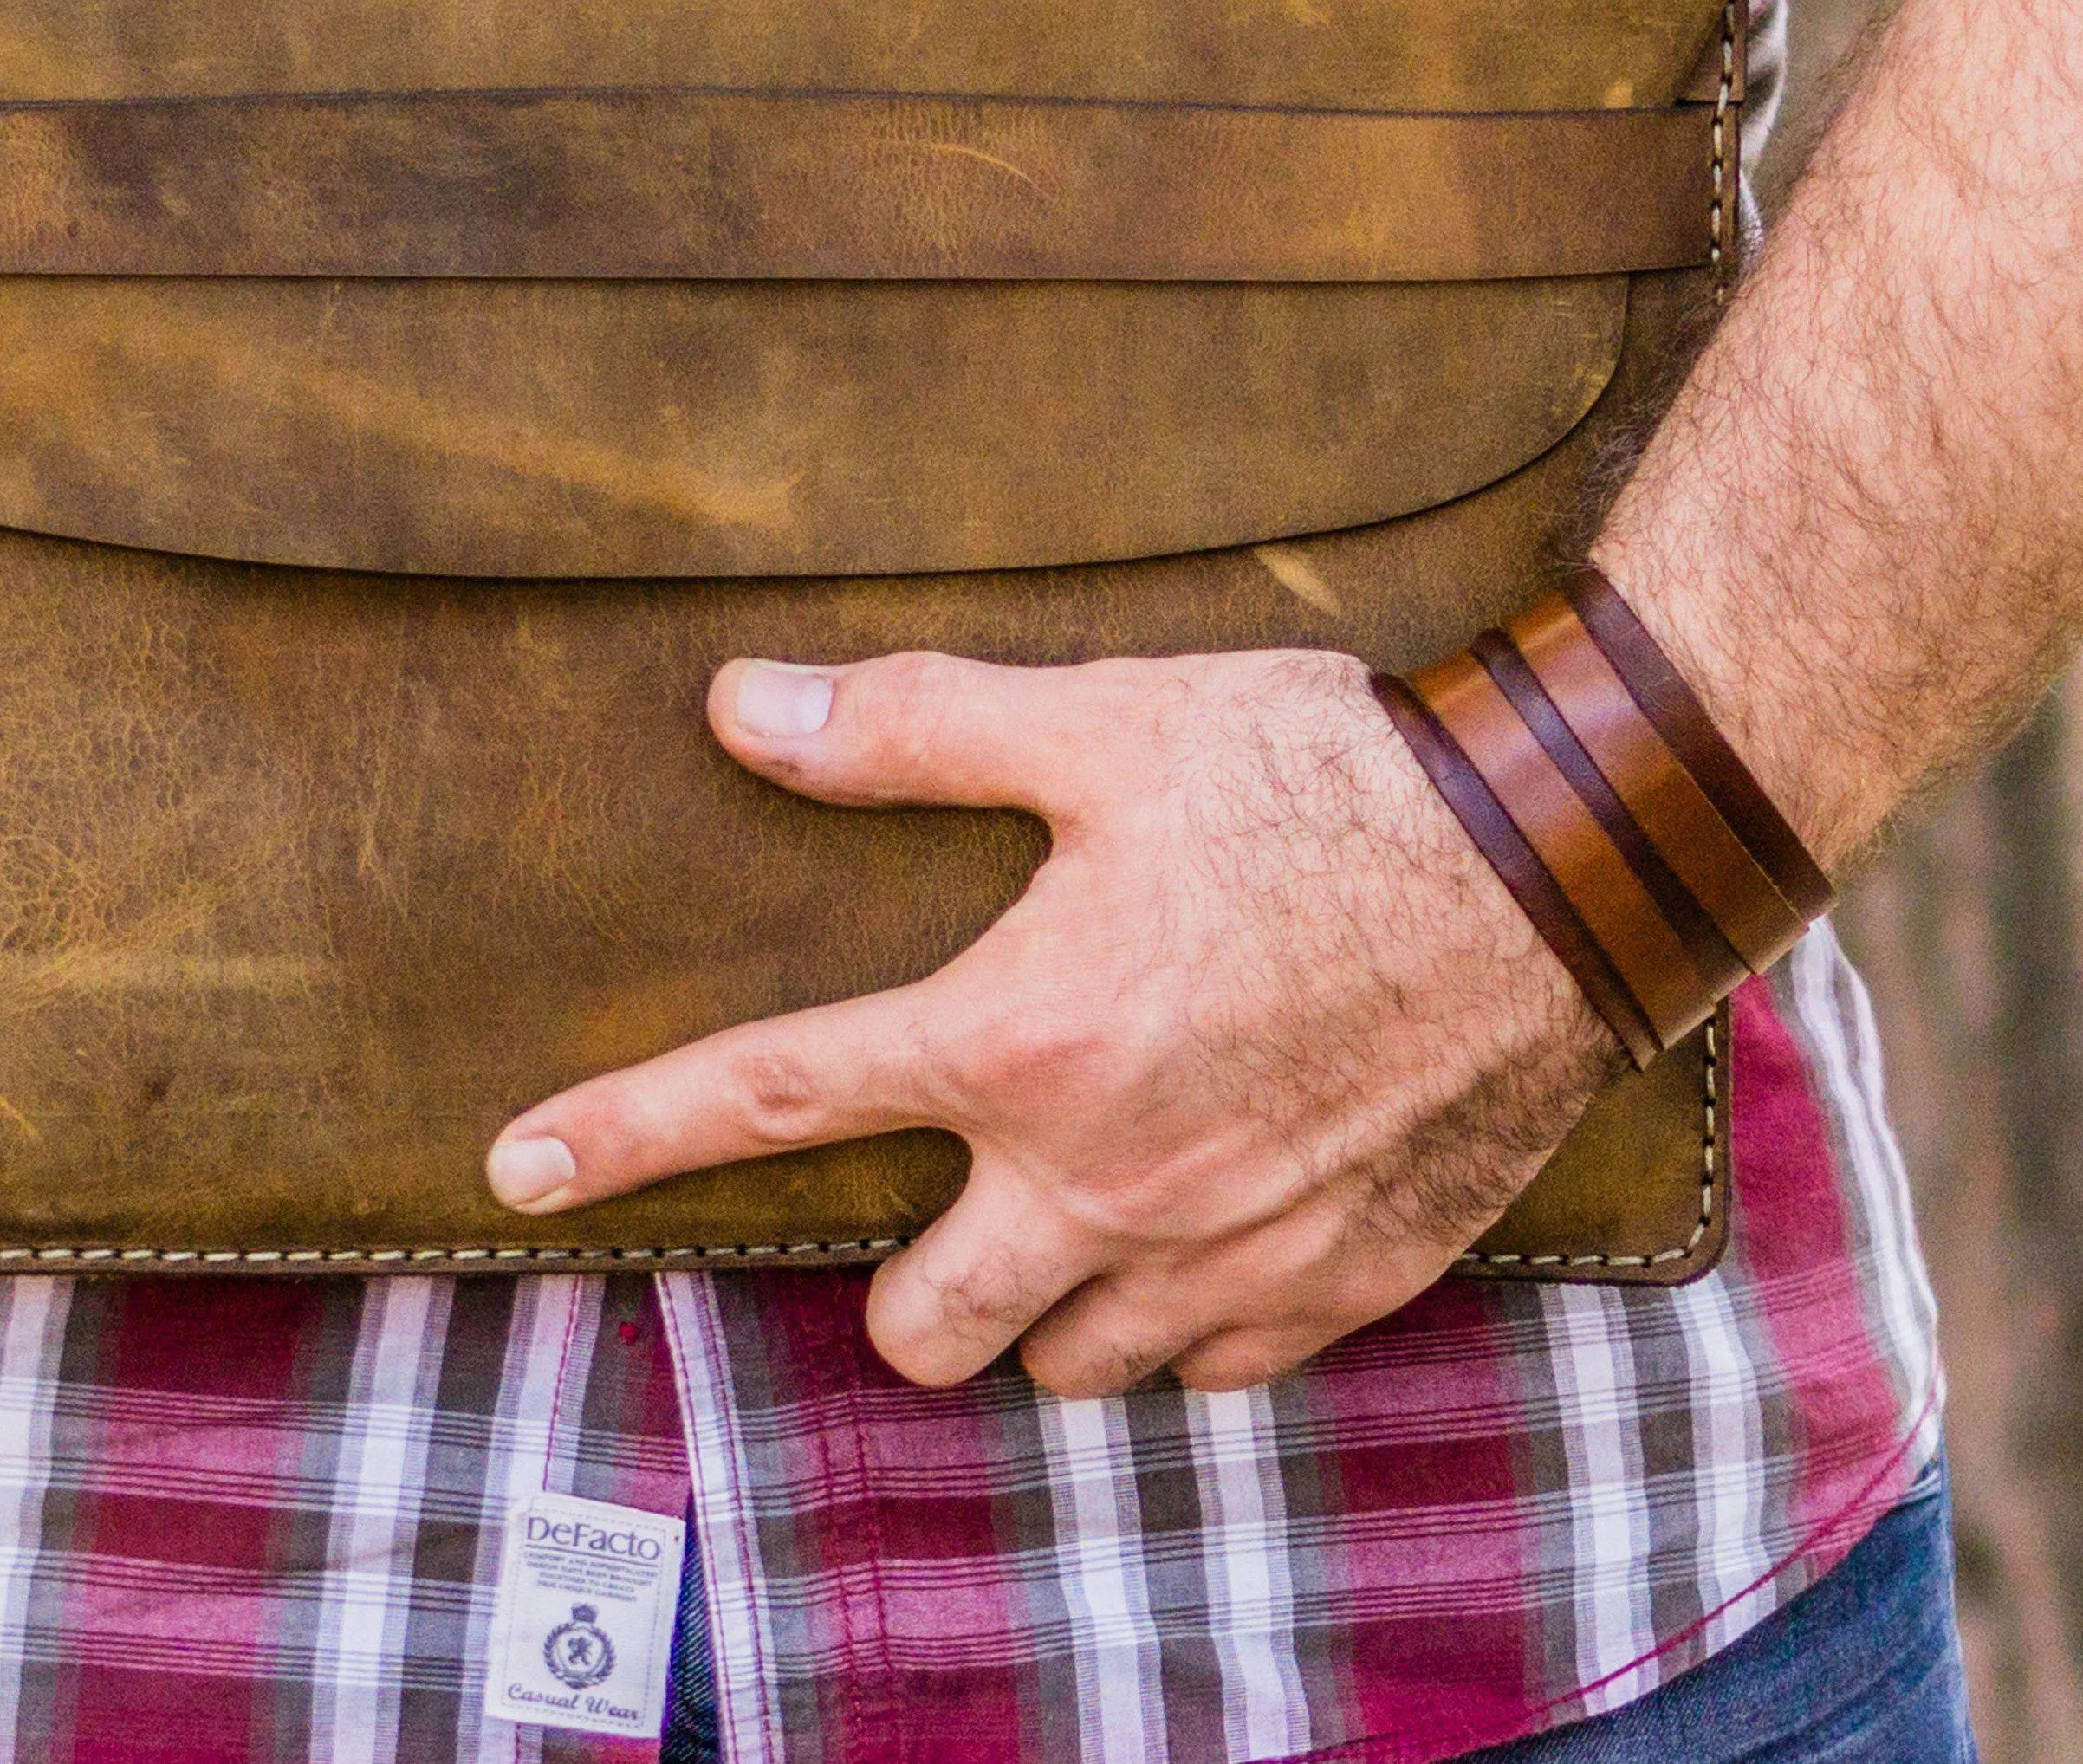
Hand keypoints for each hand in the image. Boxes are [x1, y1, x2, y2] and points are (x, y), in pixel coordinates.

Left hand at [485, 648, 1627, 1394]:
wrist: (1566, 863)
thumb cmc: (1327, 782)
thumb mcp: (1106, 724)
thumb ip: (910, 732)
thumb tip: (740, 710)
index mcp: (1017, 1040)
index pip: (771, 1100)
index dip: (623, 1134)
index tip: (516, 1169)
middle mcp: (1099, 1179)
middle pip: (917, 1327)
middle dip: (897, 1288)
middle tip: (939, 1194)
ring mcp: (1220, 1253)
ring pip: (1062, 1369)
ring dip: (1039, 1309)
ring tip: (1076, 1208)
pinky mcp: (1336, 1286)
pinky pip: (1207, 1372)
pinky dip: (1179, 1324)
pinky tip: (1202, 1230)